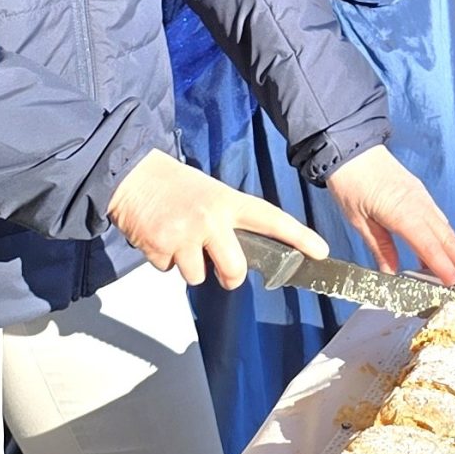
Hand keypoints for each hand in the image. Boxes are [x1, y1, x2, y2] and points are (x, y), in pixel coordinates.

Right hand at [107, 147, 329, 288]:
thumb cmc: (176, 186)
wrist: (133, 176)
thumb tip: (244, 255)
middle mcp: (211, 219)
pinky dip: (165, 261)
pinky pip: (169, 270)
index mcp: (229, 202)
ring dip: (190, 267)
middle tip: (225, 273)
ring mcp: (185, 235)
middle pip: (235, 270)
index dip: (300, 237)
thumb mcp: (213, 195)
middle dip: (231, 278)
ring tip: (180, 241)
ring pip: (198, 277)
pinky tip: (161, 239)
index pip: (273, 220)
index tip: (321, 251)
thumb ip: (231, 222)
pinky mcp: (160, 247)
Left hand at [322, 144, 454, 285]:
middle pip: (447, 238)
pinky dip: (446, 238)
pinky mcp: (419, 194)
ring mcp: (422, 198)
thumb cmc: (351, 183)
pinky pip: (438, 220)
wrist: (352, 149)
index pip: (429, 246)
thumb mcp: (359, 220)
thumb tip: (391, 272)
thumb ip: (380, 247)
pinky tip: (446, 251)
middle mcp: (419, 204)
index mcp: (403, 212)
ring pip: (445, 229)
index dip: (445, 267)